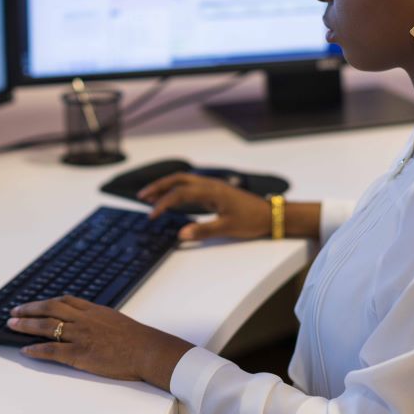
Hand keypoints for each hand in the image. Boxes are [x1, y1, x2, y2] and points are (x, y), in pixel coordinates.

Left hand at [7, 295, 193, 388]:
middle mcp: (83, 319)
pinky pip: (52, 350)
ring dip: (26, 325)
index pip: (64, 300)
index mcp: (93, 310)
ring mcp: (80, 335)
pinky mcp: (79, 353)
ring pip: (46, 326)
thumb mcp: (115, 319)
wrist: (146, 350)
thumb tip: (90, 320)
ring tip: (11, 325)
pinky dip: (36, 349)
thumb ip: (99, 318)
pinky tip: (25, 350)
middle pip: (49, 309)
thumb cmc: (136, 338)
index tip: (34, 303)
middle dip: (29, 309)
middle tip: (14, 311)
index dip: (46, 301)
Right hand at [137, 172, 272, 240]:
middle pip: (178, 179)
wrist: (270, 215)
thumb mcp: (228, 228)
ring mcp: (212, 186)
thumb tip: (181, 234)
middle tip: (142, 196)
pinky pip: (190, 185)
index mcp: (211, 190)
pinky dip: (177, 189)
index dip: (163, 203)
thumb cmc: (252, 220)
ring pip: (183, 180)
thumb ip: (203, 231)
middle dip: (158, 186)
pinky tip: (172, 198)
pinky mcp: (215, 191)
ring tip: (151, 196)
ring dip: (166, 186)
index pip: (179, 193)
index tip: (152, 214)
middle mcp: (209, 184)